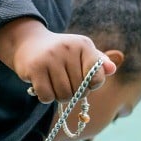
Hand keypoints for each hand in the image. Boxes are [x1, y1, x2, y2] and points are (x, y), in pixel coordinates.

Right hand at [0, 18, 116, 102]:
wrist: (28, 42)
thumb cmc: (60, 52)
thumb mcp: (81, 52)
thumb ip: (98, 62)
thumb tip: (112, 69)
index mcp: (84, 45)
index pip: (97, 77)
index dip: (91, 86)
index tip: (83, 82)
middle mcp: (68, 49)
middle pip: (80, 90)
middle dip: (73, 93)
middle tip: (65, 84)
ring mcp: (51, 58)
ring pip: (64, 95)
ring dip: (59, 97)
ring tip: (54, 85)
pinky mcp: (35, 68)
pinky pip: (47, 96)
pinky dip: (46, 98)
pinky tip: (43, 86)